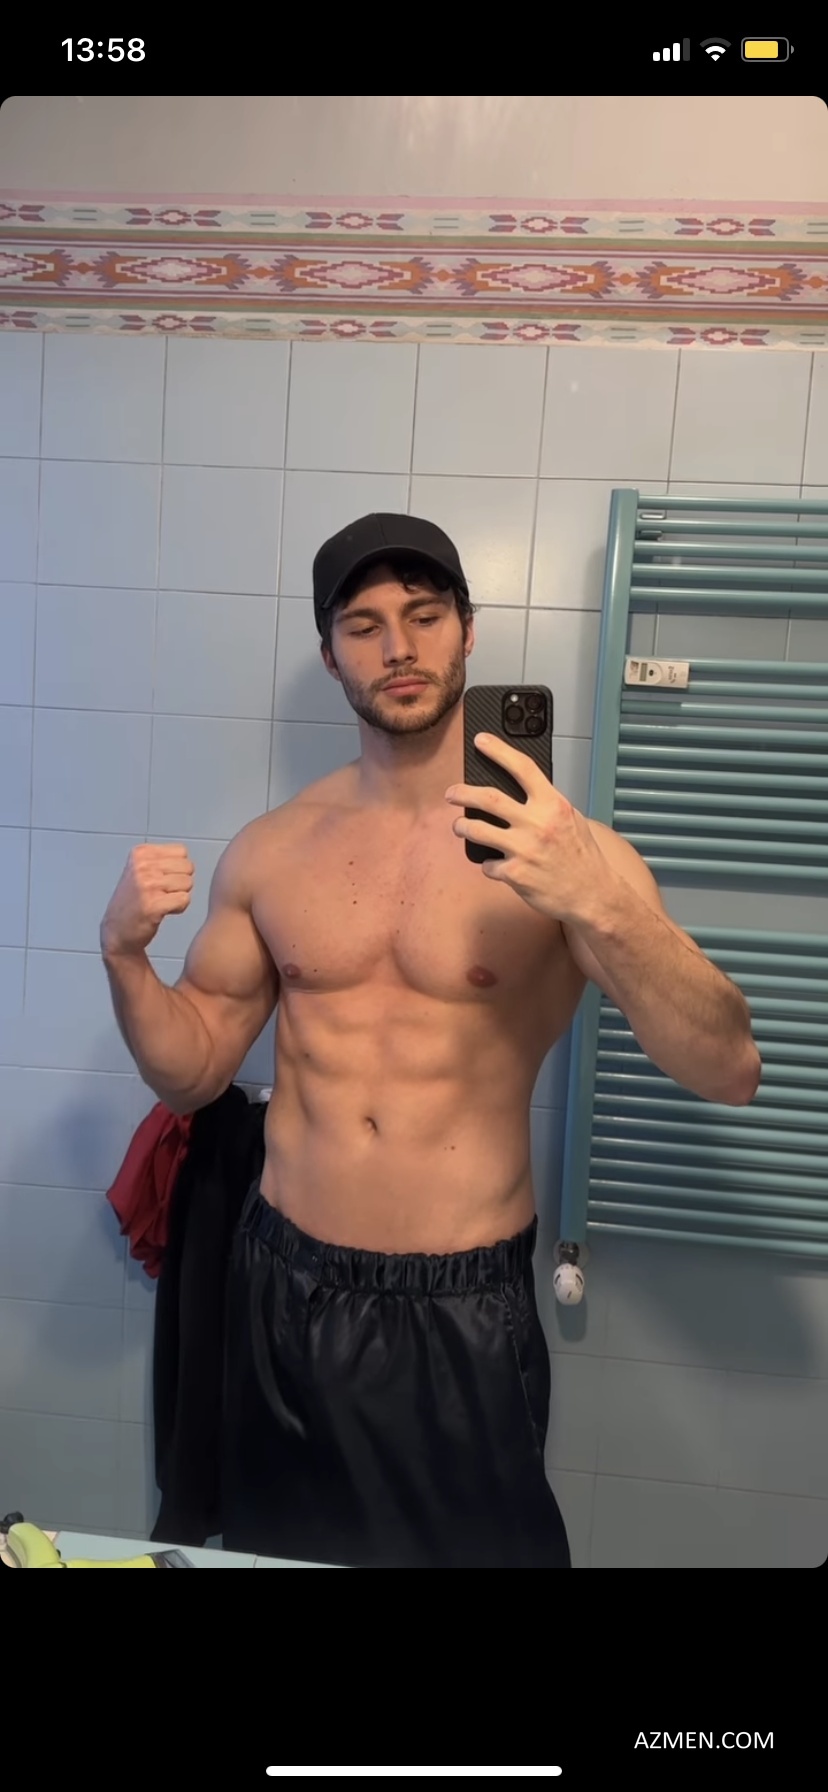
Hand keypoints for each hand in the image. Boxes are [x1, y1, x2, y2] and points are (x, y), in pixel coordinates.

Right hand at [100, 843, 194, 956]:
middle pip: (187, 867)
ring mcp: (147, 885)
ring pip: (188, 883)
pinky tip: (163, 911)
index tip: (162, 879)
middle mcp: (142, 866)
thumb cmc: (132, 901)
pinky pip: (184, 899)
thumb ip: (161, 859)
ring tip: (162, 902)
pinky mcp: (153, 904)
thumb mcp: (139, 869)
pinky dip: (179, 908)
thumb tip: (187, 860)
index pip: (181, 851)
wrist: (117, 930)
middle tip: (163, 893)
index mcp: (140, 853)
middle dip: (181, 882)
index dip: (178, 868)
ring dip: (179, 895)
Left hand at [445, 733, 607, 923]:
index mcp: (553, 805)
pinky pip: (488, 865)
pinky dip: (489, 865)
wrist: (592, 894)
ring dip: (463, 826)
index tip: (481, 741)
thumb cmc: (582, 856)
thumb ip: (546, 804)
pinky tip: (496, 865)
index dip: (498, 751)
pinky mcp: (515, 874)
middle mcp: (537, 823)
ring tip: (460, 825)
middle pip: (488, 798)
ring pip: (477, 830)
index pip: (522, 768)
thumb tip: (520, 791)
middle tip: (451, 793)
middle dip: (463, 793)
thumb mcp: (571, 819)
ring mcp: (524, 849)